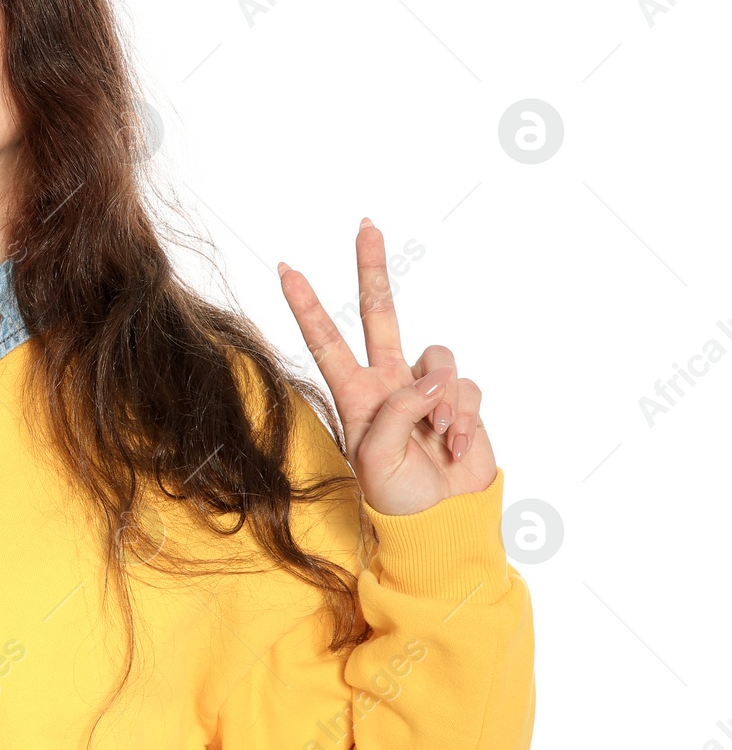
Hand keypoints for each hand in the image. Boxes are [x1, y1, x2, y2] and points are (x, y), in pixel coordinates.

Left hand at [277, 218, 495, 515]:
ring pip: (437, 358)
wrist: (442, 523)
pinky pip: (466, 389)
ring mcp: (425, 391)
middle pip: (379, 314)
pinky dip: (464, 417)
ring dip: (442, 399)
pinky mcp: (460, 402)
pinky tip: (455, 445)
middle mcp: (387, 384)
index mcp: (355, 396)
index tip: (284, 270)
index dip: (305, 306)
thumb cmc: (398, 498)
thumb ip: (398, 411)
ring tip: (437, 436)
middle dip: (372, 269)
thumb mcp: (377, 458)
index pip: (325, 341)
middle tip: (365, 226)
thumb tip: (432, 379)